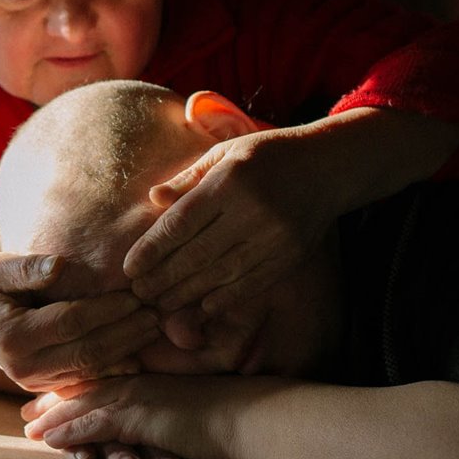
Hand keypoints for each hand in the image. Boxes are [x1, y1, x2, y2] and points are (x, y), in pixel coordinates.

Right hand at [0, 252, 163, 393]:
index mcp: (12, 336)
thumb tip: (60, 266)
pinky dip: (114, 367)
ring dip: (126, 350)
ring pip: (90, 369)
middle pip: (86, 351)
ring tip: (154, 328)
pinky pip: (86, 378)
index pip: (70, 322)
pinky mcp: (47, 386)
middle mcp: (23, 367)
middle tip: (156, 314)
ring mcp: (35, 382)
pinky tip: (139, 352)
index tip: (135, 294)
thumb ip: (27, 268)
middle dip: (125, 333)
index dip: (106, 310)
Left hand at [20, 375, 243, 458]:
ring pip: (85, 407)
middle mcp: (143, 383)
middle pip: (90, 390)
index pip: (110, 383)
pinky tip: (49, 440)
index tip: (57, 397)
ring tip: (28, 429)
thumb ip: (179, 420)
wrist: (255, 418)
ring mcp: (140, 397)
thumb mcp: (201, 414)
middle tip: (28, 412)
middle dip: (57, 401)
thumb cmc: (238, 419)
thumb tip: (172, 440)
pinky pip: (94, 424)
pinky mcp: (140, 416)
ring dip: (54, 418)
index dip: (81, 390)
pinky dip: (69, 431)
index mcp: (156, 381)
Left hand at [120, 128, 335, 317]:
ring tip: (162, 303)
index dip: (153, 248)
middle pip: (198, 254)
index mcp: (231, 180)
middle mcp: (253, 211)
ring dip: (187, 293)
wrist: (328, 167)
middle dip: (163, 277)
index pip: (182, 222)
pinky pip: (251, 283)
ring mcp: (274, 237)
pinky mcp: (290, 256)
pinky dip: (224, 298)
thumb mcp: (225, 153)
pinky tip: (202, 306)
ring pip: (222, 274)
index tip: (130, 268)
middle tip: (139, 293)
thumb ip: (189, 179)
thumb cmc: (266, 156)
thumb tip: (152, 199)